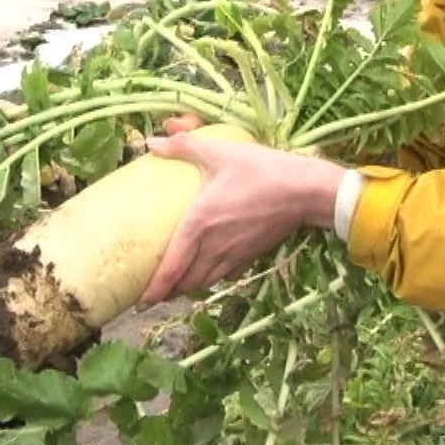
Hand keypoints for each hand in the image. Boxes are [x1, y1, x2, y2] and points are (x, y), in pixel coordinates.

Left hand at [137, 136, 344, 305]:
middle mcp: (213, 247)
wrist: (304, 191)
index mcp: (198, 225)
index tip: (140, 301)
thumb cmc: (261, 170)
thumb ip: (184, 147)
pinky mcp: (251, 256)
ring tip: (175, 287)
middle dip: (167, 292)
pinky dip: (212, 278)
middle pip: (185, 282)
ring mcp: (234, 255)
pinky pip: (225, 276)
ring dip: (187, 288)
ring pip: (204, 283)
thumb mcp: (220, 152)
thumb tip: (151, 143)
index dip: (154, 289)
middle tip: (152, 294)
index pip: (171, 268)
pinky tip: (210, 271)